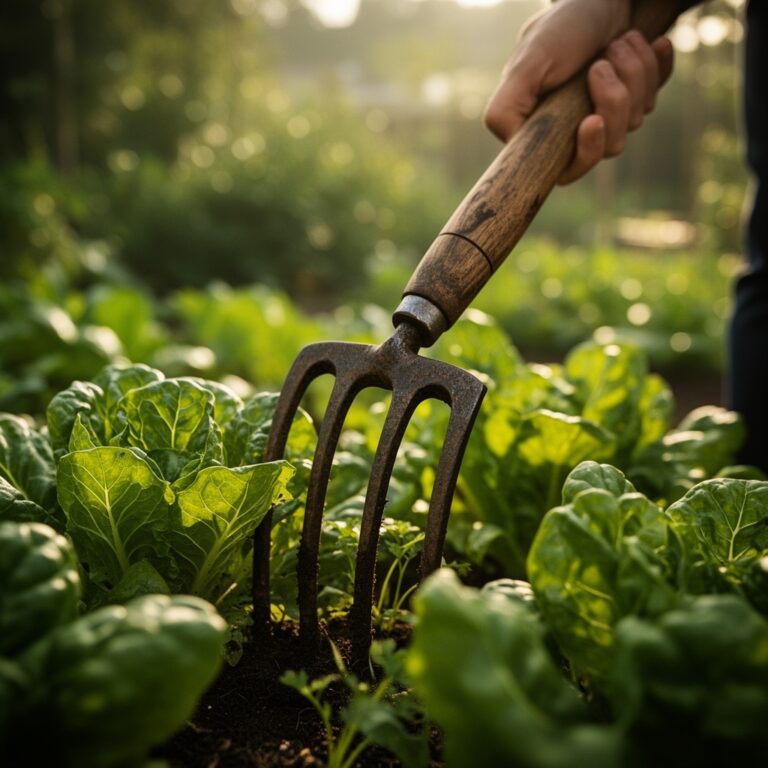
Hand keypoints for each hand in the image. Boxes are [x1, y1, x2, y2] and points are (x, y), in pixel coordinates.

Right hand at [484, 0, 674, 183]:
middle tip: (601, 62)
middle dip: (614, 99)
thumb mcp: (528, 63)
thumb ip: (506, 107)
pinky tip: (652, 43)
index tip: (593, 120)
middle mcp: (574, 130)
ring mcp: (607, 117)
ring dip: (633, 73)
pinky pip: (655, 97)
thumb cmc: (560, 27)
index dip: (586, 150)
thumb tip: (508, 144)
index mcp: (544, 131)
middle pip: (609, 145)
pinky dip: (657, 65)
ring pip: (635, 120)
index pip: (569, 169)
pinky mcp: (634, 98)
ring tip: (617, 43)